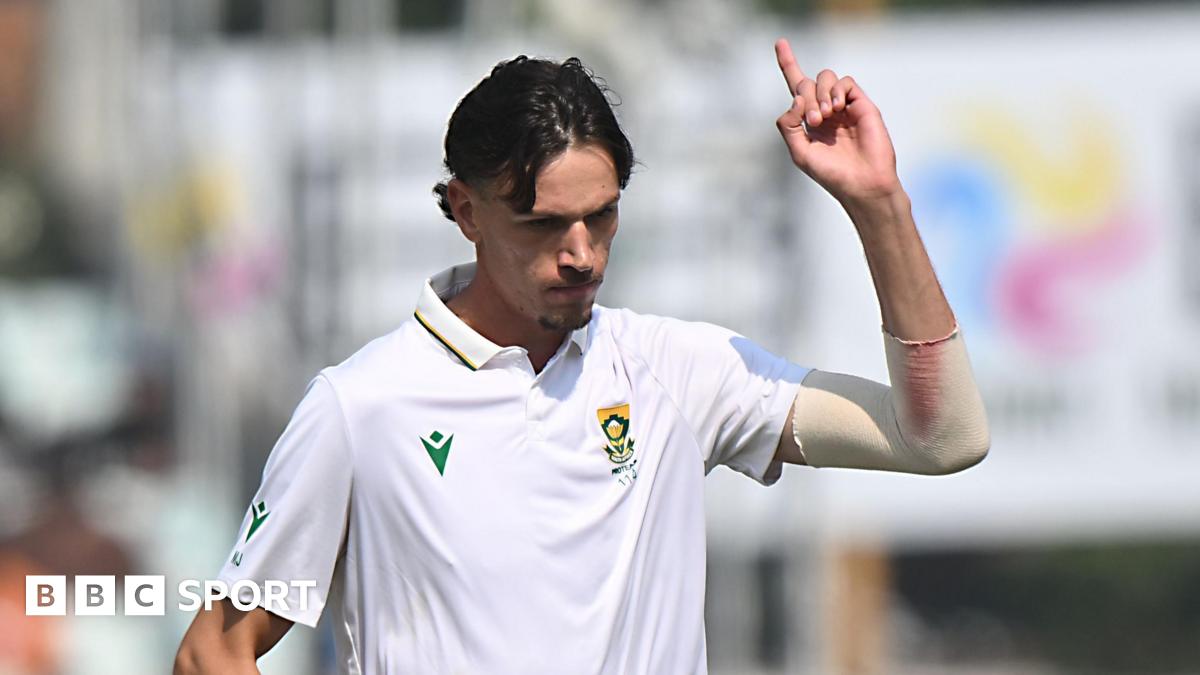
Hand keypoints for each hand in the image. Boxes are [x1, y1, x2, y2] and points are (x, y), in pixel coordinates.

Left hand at [774, 38, 901, 204]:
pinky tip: (836, 109)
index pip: (796, 88)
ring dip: (819, 93)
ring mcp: (844, 106)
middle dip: (805, 96)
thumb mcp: (799, 152)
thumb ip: (788, 125)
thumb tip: (796, 99)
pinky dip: (836, 91)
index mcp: (808, 121)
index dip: (788, 64)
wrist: (862, 183)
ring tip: (825, 116)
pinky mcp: (861, 104)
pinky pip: (845, 83)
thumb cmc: (831, 173)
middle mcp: (825, 110)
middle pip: (807, 83)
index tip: (780, 42)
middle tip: (814, 120)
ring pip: (825, 77)